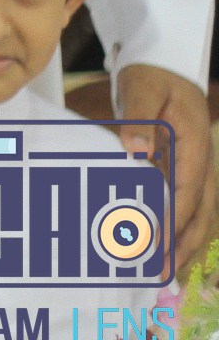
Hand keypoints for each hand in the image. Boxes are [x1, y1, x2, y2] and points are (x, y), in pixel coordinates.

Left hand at [115, 63, 213, 265]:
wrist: (166, 63)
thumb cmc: (152, 75)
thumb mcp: (142, 89)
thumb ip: (138, 119)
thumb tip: (136, 151)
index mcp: (195, 146)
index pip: (187, 192)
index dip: (172, 221)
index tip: (155, 245)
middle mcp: (204, 162)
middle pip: (201, 212)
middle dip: (184, 245)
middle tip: (162, 275)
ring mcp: (199, 168)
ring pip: (200, 214)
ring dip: (187, 244)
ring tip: (167, 275)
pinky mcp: (188, 170)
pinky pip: (190, 206)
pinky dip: (182, 229)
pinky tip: (167, 249)